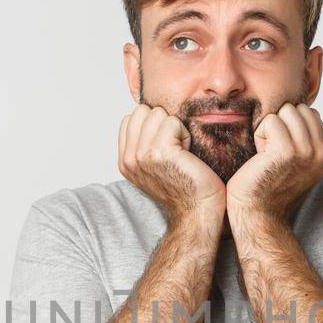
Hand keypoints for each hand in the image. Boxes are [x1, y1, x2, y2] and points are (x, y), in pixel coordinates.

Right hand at [117, 104, 225, 226]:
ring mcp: (142, 155)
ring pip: (157, 114)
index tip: (166, 148)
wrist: (197, 211)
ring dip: (175, 128)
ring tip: (182, 152)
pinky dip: (185, 133)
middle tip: (175, 148)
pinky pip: (172, 121)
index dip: (153, 125)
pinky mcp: (160, 152)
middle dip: (162, 123)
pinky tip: (188, 153)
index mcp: (125, 161)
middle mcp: (130, 159)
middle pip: (142, 112)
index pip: (131, 119)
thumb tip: (149, 116)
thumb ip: (143, 145)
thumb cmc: (185, 188)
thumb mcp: (154, 167)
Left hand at [226, 102, 322, 222]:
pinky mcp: (287, 151)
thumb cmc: (268, 185)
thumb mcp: (297, 162)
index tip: (282, 152)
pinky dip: (260, 135)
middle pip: (300, 109)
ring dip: (270, 128)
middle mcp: (320, 155)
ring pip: (286, 111)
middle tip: (272, 151)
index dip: (290, 126)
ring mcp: (306, 152)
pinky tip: (260, 155)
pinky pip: (271, 121)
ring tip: (266, 153)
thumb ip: (307, 139)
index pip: (312, 114)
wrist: (257, 213)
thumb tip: (310, 110)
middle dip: (281, 123)